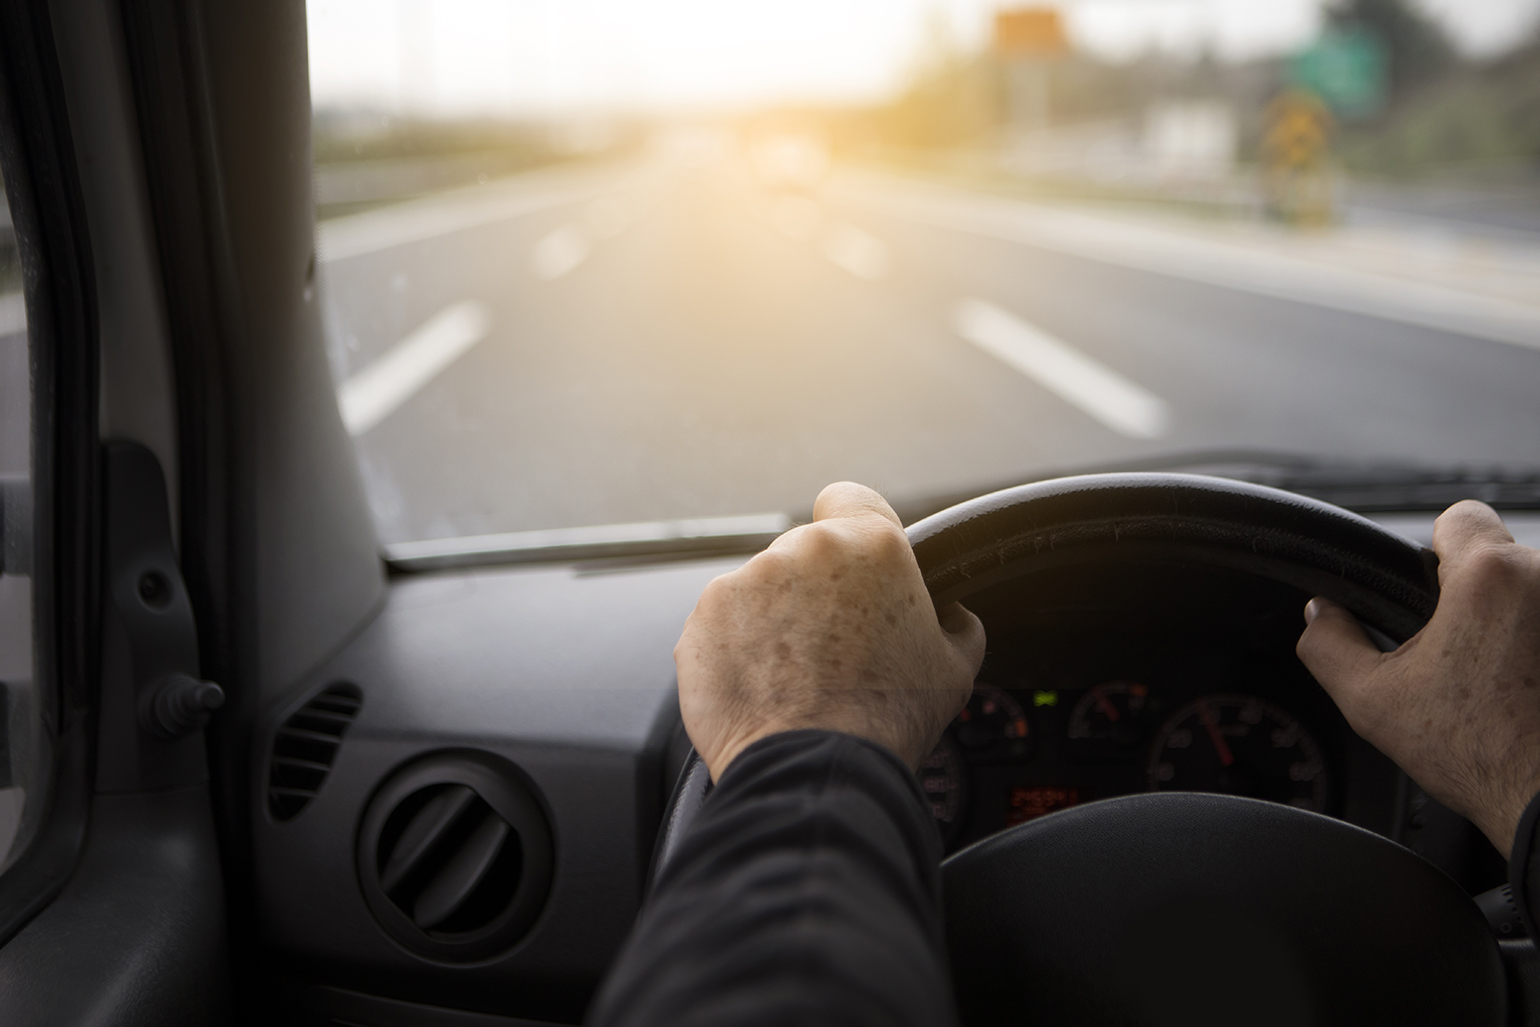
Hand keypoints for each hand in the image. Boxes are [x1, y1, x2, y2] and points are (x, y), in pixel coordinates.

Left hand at [675, 482, 985, 780]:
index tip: (852, 564)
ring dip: (774, 620)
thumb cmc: (888, 720)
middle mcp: (802, 550)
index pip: (850, 498)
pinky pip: (724, 624)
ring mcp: (746, 582)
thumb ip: (953, 621)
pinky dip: (737, 648)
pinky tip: (763, 687)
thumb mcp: (955, 666)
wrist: (815, 770)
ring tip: (795, 676)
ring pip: (762, 589)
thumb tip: (951, 613)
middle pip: (804, 553)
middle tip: (832, 645)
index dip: (852, 528)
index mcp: (870, 546)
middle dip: (814, 590)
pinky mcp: (704, 619)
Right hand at [1297, 501, 1539, 856]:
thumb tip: (1318, 616)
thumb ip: (1330, 646)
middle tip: (1463, 657)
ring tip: (1505, 681)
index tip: (1432, 591)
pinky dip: (1539, 646)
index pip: (1461, 517)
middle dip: (1478, 598)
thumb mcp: (1373, 702)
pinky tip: (1531, 690)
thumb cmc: (1480, 755)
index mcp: (1490, 577)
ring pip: (1534, 594)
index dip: (1436, 550)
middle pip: (1501, 560)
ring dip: (1519, 622)